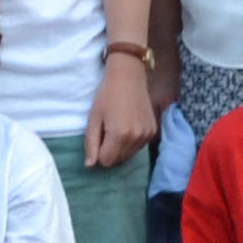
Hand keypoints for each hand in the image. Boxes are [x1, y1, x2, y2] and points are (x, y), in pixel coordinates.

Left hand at [84, 48, 160, 170]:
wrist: (129, 77)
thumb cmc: (107, 96)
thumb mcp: (93, 118)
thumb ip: (91, 144)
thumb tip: (89, 166)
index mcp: (119, 135)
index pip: (106, 162)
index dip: (99, 153)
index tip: (98, 137)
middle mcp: (136, 138)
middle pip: (118, 160)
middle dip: (109, 151)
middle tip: (107, 130)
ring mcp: (147, 135)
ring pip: (128, 155)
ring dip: (120, 147)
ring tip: (117, 126)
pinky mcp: (152, 131)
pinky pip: (138, 147)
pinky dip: (131, 142)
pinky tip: (128, 125)